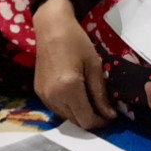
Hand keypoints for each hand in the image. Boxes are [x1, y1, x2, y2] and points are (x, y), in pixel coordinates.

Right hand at [32, 0, 116, 129]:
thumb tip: (110, 115)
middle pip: (76, 122)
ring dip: (80, 114)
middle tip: (104, 109)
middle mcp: (54, 97)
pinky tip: (77, 95)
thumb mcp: (94, 65)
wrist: (51, 28)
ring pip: (66, 118)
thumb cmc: (77, 42)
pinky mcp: (39, 92)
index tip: (111, 116)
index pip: (87, 120)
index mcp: (69, 89)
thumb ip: (101, 93)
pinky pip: (57, 109)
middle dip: (92, 119)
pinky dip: (69, 108)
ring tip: (91, 101)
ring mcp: (44, 96)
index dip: (101, 122)